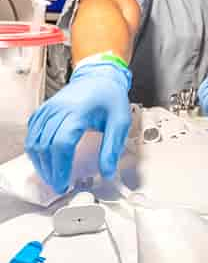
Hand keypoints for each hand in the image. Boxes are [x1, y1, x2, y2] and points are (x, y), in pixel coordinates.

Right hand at [25, 62, 131, 193]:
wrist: (100, 77)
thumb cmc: (110, 98)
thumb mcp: (120, 122)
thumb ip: (112, 147)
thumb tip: (107, 172)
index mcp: (79, 111)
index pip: (62, 143)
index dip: (60, 167)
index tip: (65, 183)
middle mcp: (59, 109)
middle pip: (45, 146)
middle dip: (50, 170)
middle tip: (59, 185)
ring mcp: (48, 109)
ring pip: (34, 141)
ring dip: (40, 163)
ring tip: (52, 177)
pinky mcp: (43, 110)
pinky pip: (32, 133)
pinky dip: (35, 150)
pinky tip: (44, 160)